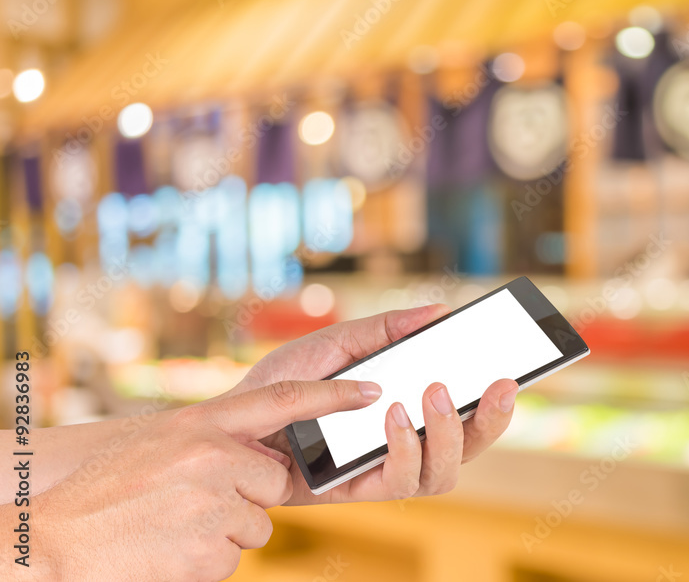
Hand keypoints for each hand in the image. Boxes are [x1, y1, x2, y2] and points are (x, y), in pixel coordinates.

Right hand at [31, 379, 381, 581]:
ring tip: (171, 531)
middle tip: (193, 506)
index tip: (370, 391)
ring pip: (255, 524)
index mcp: (198, 426)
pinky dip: (207, 561)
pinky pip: (233, 557)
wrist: (54, 543)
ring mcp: (213, 503)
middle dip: (247, 499)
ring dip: (223, 534)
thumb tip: (259, 459)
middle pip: (272, 482)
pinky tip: (169, 552)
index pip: (283, 398)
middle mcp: (211, 457)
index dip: (332, 394)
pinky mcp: (212, 548)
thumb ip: (210, 445)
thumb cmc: (103, 497)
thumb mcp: (159, 449)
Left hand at [231, 304, 519, 505]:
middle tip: (498, 385)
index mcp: (408, 410)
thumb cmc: (283, 382)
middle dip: (492, 421)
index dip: (496, 404)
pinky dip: (404, 446)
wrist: (232, 418)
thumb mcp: (337, 343)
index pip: (466, 414)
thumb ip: (387, 330)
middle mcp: (404, 445)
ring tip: (436, 393)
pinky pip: (398, 481)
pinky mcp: (357, 489)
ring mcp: (383, 470)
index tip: (512, 373)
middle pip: (468, 448)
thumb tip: (437, 311)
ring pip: (443, 472)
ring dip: (449, 433)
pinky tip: (393, 414)